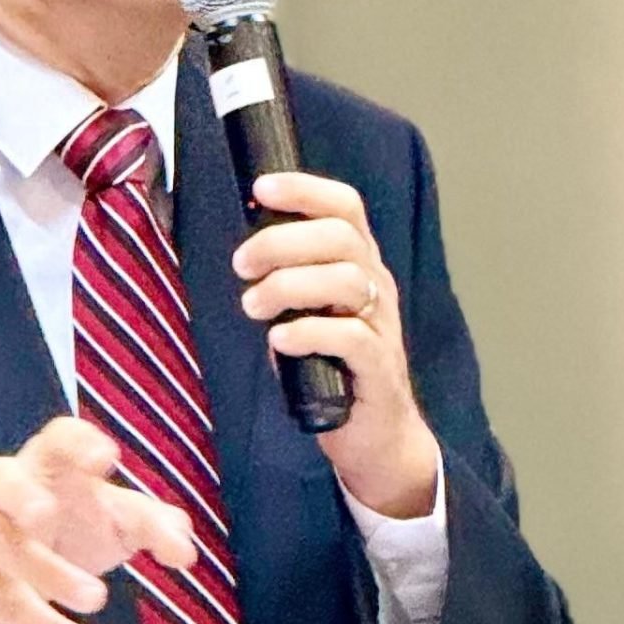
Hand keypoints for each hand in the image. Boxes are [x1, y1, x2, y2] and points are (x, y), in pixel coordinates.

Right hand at [0, 416, 195, 623]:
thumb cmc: (72, 521)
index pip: (57, 437)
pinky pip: (6, 605)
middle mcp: (8, 491)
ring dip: (48, 574)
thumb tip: (185, 552)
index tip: (108, 459)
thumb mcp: (117, 518)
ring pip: (2, 549)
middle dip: (20, 496)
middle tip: (46, 514)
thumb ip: (154, 526)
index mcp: (49, 462)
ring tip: (98, 597)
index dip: (77, 443)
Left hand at [234, 172, 440, 518]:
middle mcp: (375, 286)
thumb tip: (243, 251)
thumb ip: (286, 279)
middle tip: (241, 265)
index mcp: (358, 264)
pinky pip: (351, 338)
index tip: (261, 188)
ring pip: (346, 281)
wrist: (375, 435)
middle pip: (340, 238)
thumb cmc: (331, 367)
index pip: (345, 207)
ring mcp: (382, 325)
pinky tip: (280, 340)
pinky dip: (309, 332)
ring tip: (252, 306)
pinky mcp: (379, 367)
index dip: (306, 189)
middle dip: (281, 242)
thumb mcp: (305, 311)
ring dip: (288, 286)